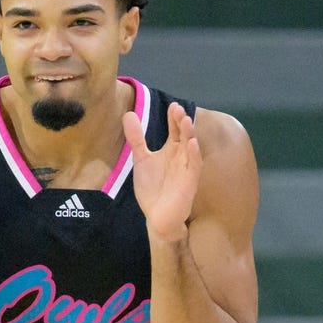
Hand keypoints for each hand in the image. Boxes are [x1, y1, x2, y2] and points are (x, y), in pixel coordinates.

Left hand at [122, 102, 200, 241]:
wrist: (157, 217)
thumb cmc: (153, 188)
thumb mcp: (141, 160)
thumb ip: (136, 138)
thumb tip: (128, 114)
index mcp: (172, 150)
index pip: (175, 130)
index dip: (173, 118)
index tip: (171, 105)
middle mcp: (182, 156)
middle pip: (184, 135)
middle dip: (181, 123)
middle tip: (177, 109)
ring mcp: (187, 169)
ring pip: (191, 149)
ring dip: (189, 135)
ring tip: (186, 121)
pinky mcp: (190, 183)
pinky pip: (194, 167)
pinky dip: (194, 155)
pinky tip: (192, 144)